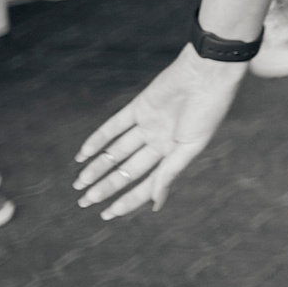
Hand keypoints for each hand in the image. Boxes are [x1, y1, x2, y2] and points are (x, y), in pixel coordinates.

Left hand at [73, 47, 246, 217]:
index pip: (147, 184)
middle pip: (128, 170)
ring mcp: (148, 124)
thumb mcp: (191, 146)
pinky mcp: (139, 106)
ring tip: (79, 183)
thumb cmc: (208, 110)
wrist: (208, 73)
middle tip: (84, 202)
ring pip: (117, 151)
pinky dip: (97, 140)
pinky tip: (82, 155)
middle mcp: (160, 141)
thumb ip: (171, 172)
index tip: (107, 214)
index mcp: (176, 154)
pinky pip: (113, 127)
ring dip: (98, 167)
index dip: (128, 199)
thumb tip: (155, 203)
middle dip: (106, 187)